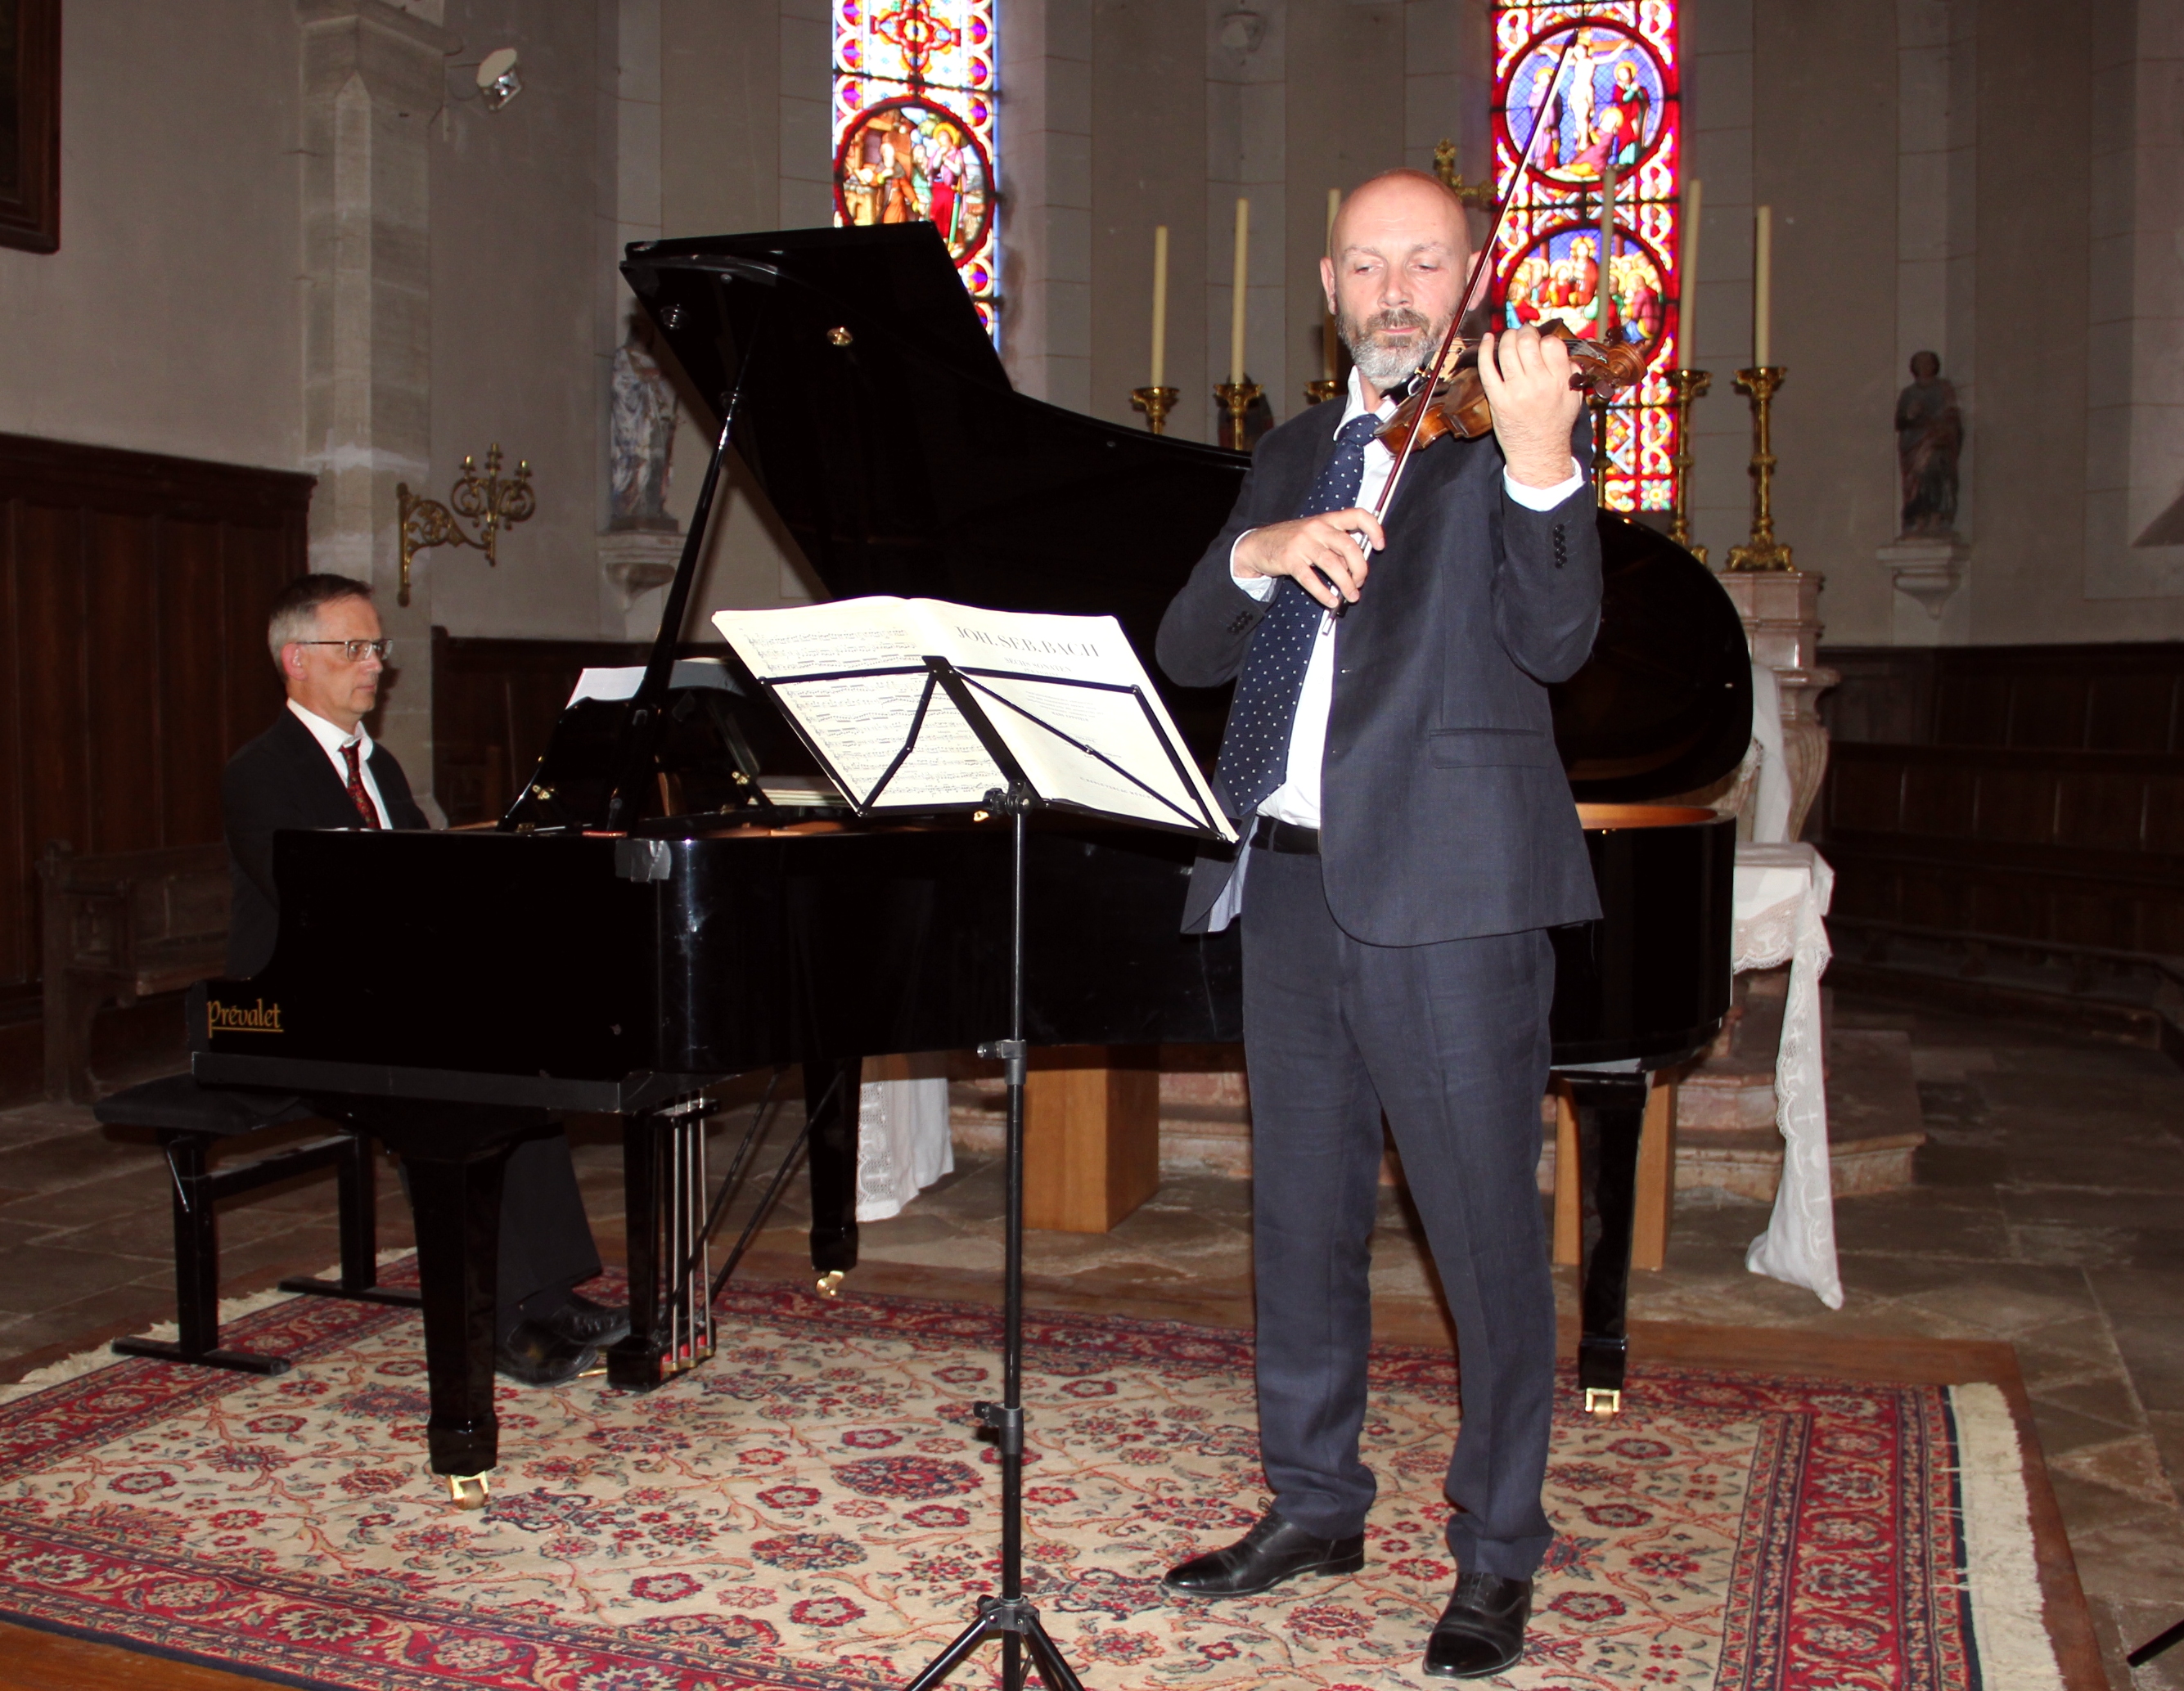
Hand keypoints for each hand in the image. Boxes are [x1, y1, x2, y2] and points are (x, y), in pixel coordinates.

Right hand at [1233, 508, 1385, 608]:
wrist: (1258, 544)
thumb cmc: (1291, 540)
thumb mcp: (1315, 533)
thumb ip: (1335, 543)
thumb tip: (1356, 566)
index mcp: (1327, 520)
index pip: (1357, 516)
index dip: (1373, 529)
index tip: (1379, 545)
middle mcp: (1317, 528)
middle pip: (1349, 546)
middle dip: (1360, 568)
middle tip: (1360, 582)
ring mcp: (1303, 543)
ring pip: (1333, 564)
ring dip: (1345, 583)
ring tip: (1350, 596)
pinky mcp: (1290, 559)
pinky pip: (1310, 579)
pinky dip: (1323, 592)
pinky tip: (1330, 601)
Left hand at [1479, 327, 1582, 488]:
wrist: (1538, 453)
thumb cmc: (1555, 425)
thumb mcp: (1574, 399)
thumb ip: (1572, 374)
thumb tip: (1565, 353)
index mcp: (1560, 382)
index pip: (1552, 344)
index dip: (1545, 338)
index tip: (1541, 342)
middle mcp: (1538, 384)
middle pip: (1527, 343)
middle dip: (1524, 332)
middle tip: (1523, 333)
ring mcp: (1515, 391)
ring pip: (1507, 351)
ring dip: (1507, 337)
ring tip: (1509, 336)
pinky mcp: (1497, 399)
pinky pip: (1487, 368)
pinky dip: (1485, 350)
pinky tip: (1488, 340)